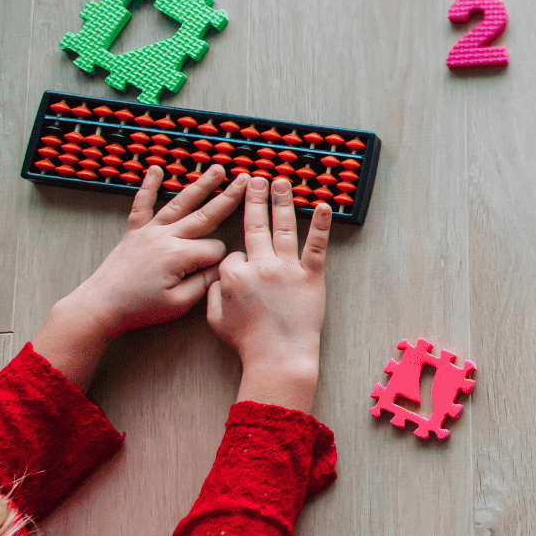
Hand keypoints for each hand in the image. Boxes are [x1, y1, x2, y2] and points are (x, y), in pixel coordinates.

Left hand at [35, 165, 246, 386]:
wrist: (100, 305)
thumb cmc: (139, 308)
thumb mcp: (179, 304)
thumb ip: (205, 283)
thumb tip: (223, 268)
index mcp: (179, 256)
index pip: (215, 250)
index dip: (220, 261)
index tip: (216, 272)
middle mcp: (166, 237)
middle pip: (205, 215)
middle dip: (229, 197)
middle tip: (246, 180)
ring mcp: (149, 231)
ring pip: (180, 203)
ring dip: (200, 185)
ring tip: (217, 170)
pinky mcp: (135, 232)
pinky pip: (142, 205)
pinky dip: (148, 187)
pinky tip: (155, 170)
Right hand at [208, 177, 328, 412]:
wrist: (279, 356)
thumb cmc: (248, 342)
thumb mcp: (215, 319)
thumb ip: (211, 294)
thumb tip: (215, 278)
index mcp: (233, 276)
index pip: (232, 255)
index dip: (234, 263)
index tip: (241, 271)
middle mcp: (260, 266)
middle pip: (255, 226)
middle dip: (254, 199)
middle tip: (254, 178)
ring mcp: (287, 269)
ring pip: (283, 228)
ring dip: (282, 202)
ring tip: (282, 182)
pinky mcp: (311, 276)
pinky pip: (316, 246)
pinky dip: (321, 225)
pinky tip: (324, 206)